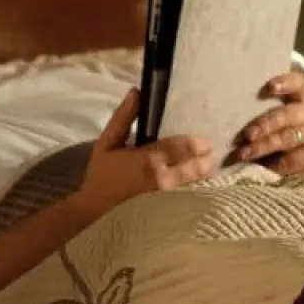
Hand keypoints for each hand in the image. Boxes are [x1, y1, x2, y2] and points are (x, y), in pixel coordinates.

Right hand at [72, 87, 216, 215]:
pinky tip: (200, 184)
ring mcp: (170, 197)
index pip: (187, 146)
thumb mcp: (106, 143)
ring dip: (207, 172)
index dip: (201, 142)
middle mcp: (165, 178)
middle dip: (209, 157)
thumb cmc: (101, 176)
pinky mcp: (171, 210)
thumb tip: (137, 91)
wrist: (94, 211)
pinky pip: (194, 196)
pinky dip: (200, 188)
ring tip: (207, 166)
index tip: (204, 139)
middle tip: (209, 152)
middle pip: (200, 165)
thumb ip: (123, 117)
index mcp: (150, 158)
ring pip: (201, 182)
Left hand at [235, 71, 303, 175]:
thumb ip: (247, 112)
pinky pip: (300, 160)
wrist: (285, 155)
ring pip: (290, 137)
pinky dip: (280, 164)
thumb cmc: (263, 129)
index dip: (286, 83)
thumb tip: (218, 120)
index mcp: (296, 97)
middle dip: (266, 124)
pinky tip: (265, 167)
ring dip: (265, 146)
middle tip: (247, 135)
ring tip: (244, 154)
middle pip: (289, 115)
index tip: (269, 88)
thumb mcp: (257, 117)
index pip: (297, 84)